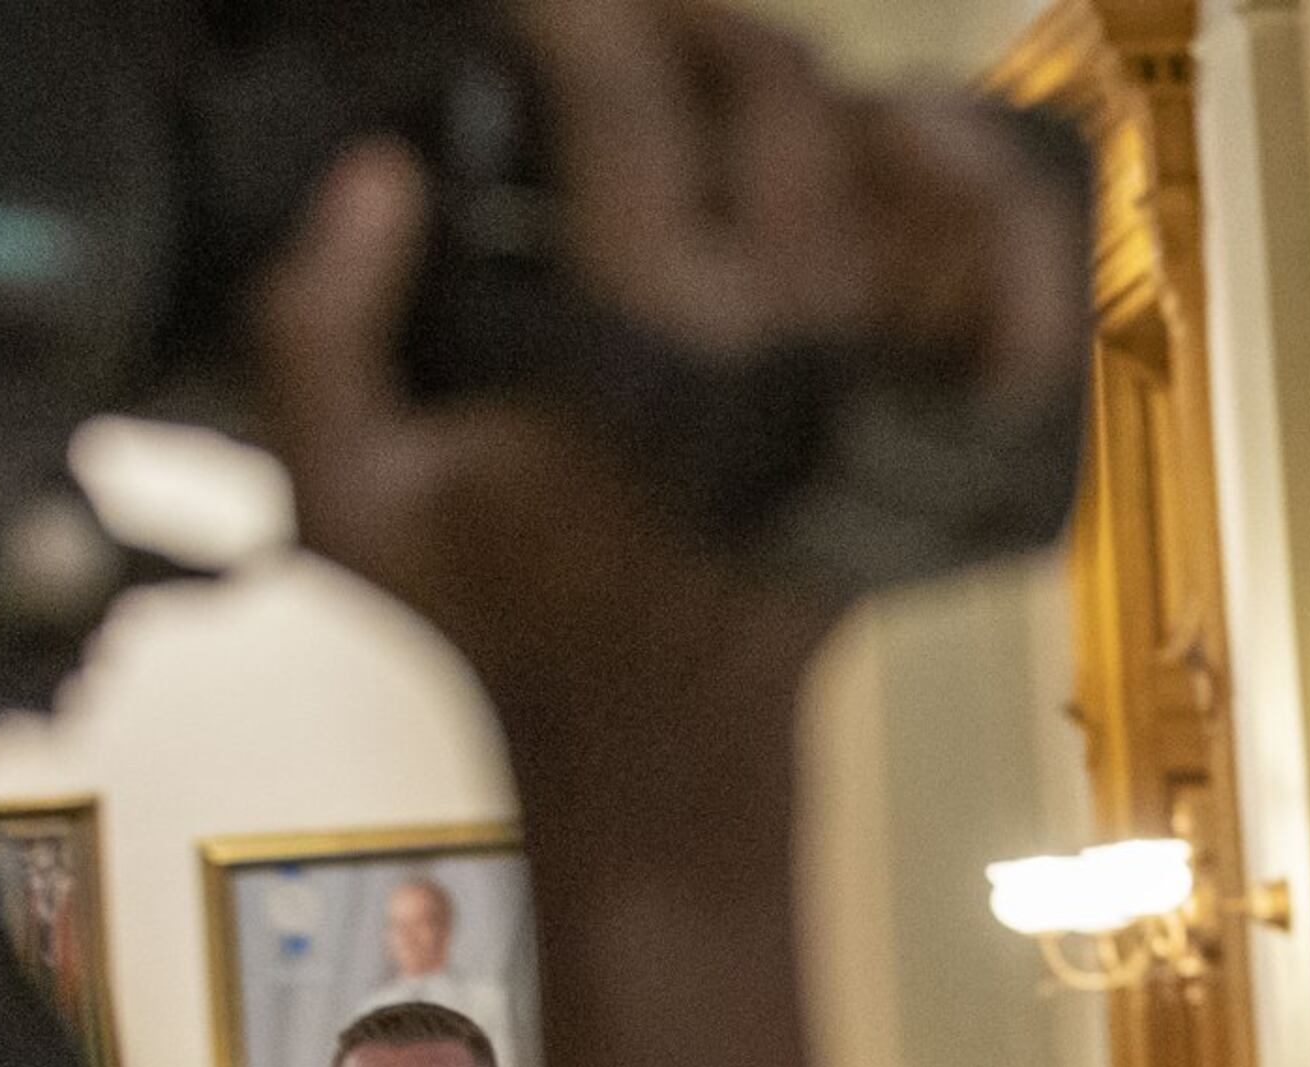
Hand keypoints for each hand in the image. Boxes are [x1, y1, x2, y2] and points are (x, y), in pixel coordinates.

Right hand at [252, 4, 1083, 734]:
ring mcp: (879, 364)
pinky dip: (966, 181)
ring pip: (894, 146)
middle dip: (694, 19)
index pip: (628, 95)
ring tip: (721, 73)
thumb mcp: (346, 498)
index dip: (573, 11)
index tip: (534, 5)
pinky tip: (900, 139)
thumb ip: (313, 323)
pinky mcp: (930, 405)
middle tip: (629, 21)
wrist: (661, 750)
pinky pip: (996, 259)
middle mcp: (790, 334)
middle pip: (777, 82)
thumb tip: (374, 176)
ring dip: (808, 85)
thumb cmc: (514, 629)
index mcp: (648, 340)